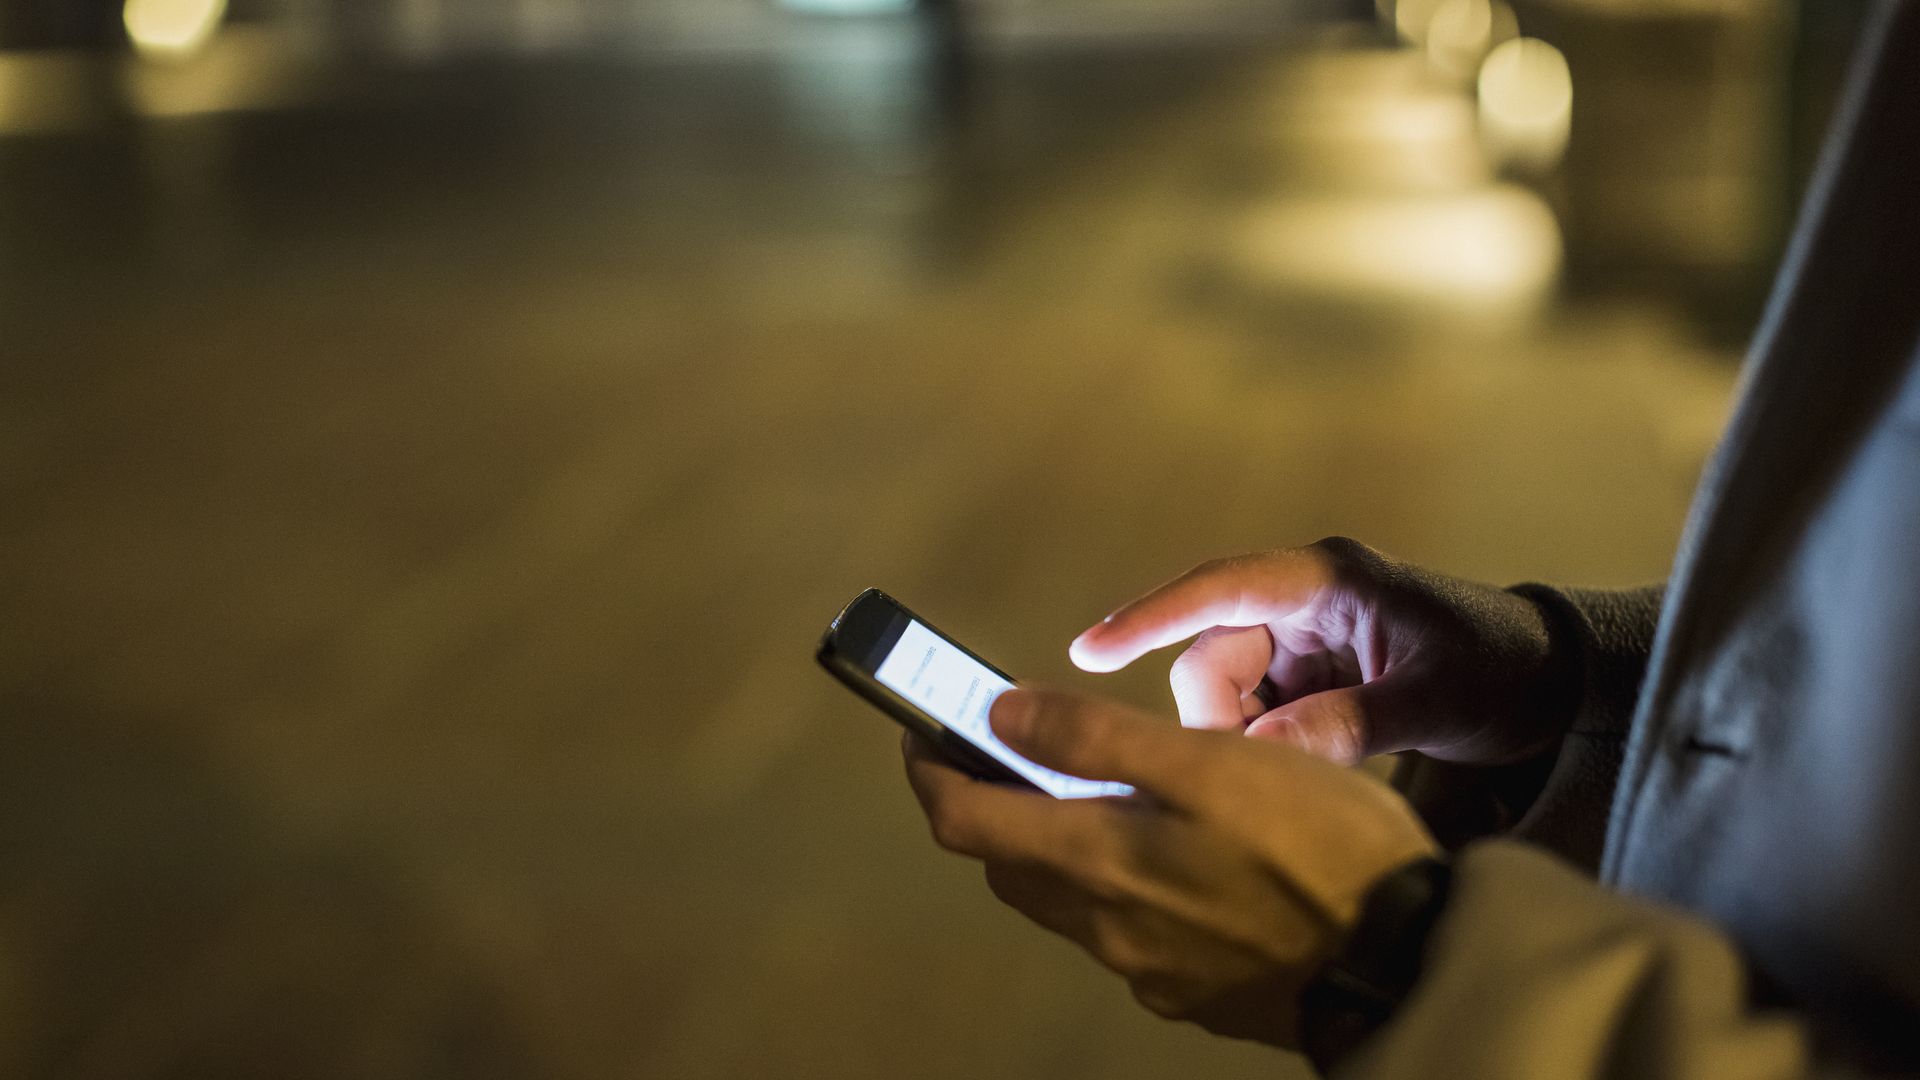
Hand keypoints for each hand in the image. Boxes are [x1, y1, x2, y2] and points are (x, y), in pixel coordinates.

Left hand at [904, 688, 1436, 1048]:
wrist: (1408, 964)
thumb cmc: (1320, 849)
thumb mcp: (1211, 762)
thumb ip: (1097, 738)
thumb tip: (1000, 714)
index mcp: (1098, 861)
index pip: (964, 818)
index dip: (930, 769)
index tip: (920, 731)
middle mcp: (1107, 928)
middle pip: (1009, 863)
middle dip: (991, 804)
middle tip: (1004, 752)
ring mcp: (1150, 971)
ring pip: (1066, 901)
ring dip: (1053, 847)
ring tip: (1090, 794)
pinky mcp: (1195, 994)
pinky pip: (1126, 935)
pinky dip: (1117, 887)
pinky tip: (1170, 859)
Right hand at [1067, 537, 1574, 765]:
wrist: (1550, 683)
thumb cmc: (1503, 673)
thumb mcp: (1436, 702)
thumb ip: (1350, 724)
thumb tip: (1263, 752)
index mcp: (1329, 580)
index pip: (1220, 589)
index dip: (1150, 617)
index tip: (1089, 649)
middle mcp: (1304, 598)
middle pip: (1212, 652)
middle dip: (1219, 715)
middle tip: (1257, 772)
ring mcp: (1302, 636)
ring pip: (1224, 687)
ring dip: (1242, 734)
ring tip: (1303, 768)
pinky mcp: (1307, 672)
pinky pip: (1252, 708)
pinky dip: (1261, 742)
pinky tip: (1302, 764)